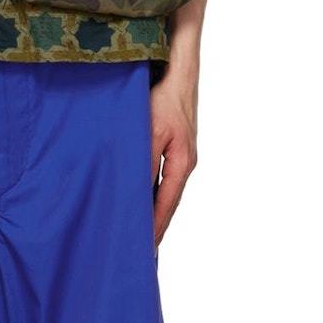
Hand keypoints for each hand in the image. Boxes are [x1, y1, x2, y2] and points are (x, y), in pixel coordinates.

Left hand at [149, 70, 197, 246]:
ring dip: (153, 206)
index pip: (166, 205)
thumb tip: (136, 191)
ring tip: (139, 227)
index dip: (155, 227)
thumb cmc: (165, 99)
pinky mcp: (175, 144)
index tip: (145, 249)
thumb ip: (144, 161)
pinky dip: (153, 187)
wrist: (178, 72)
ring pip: (166, 188)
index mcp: (182, 165)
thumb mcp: (150, 131)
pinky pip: (163, 173)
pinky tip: (140, 192)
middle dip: (155, 223)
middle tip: (141, 247)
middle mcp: (185, 163)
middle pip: (169, 200)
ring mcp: (182, 154)